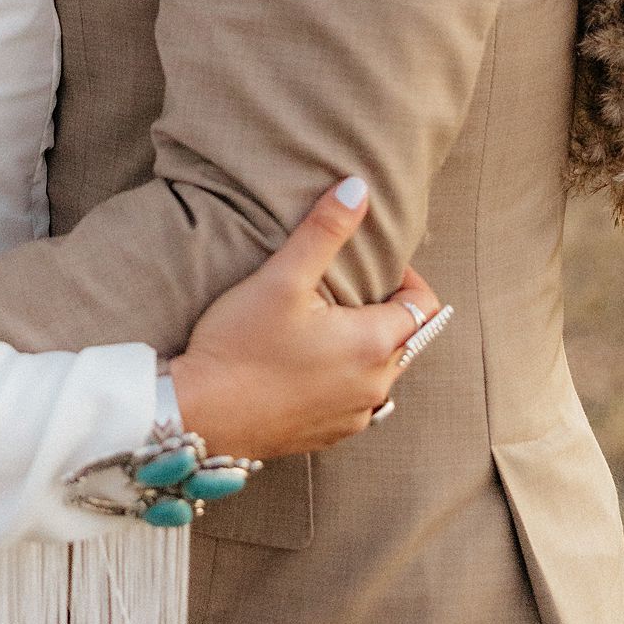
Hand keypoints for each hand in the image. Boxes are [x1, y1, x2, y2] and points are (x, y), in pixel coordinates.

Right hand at [168, 181, 444, 458]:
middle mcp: (375, 387)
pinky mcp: (331, 435)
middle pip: (405, 339)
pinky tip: (306, 361)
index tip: (371, 263)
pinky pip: (356, 399)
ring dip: (365, 345)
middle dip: (384, 309)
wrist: (200, 417)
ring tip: (324, 322)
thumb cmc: (239, 345)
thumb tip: (359, 188)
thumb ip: (324, 230)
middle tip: (343, 287)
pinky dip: (344, 376)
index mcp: (373, 346)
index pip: (423, 307)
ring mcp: (354, 417)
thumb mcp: (281, 278)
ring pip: (381, 371)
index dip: (406, 278)